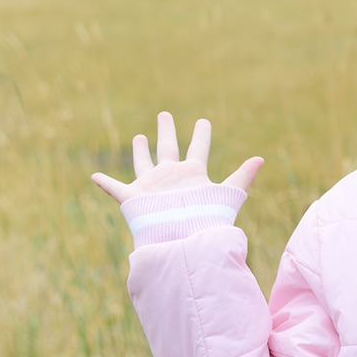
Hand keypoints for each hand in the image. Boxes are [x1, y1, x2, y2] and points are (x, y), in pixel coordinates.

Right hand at [90, 112, 263, 203]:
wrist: (182, 241)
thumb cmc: (205, 220)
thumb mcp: (228, 194)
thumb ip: (243, 176)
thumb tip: (262, 158)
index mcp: (192, 174)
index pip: (198, 148)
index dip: (202, 134)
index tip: (203, 121)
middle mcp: (172, 177)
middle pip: (169, 148)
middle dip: (167, 131)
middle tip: (164, 115)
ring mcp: (152, 187)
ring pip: (144, 163)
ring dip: (141, 150)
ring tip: (139, 136)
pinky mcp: (133, 199)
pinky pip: (115, 188)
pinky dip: (104, 182)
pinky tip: (94, 175)